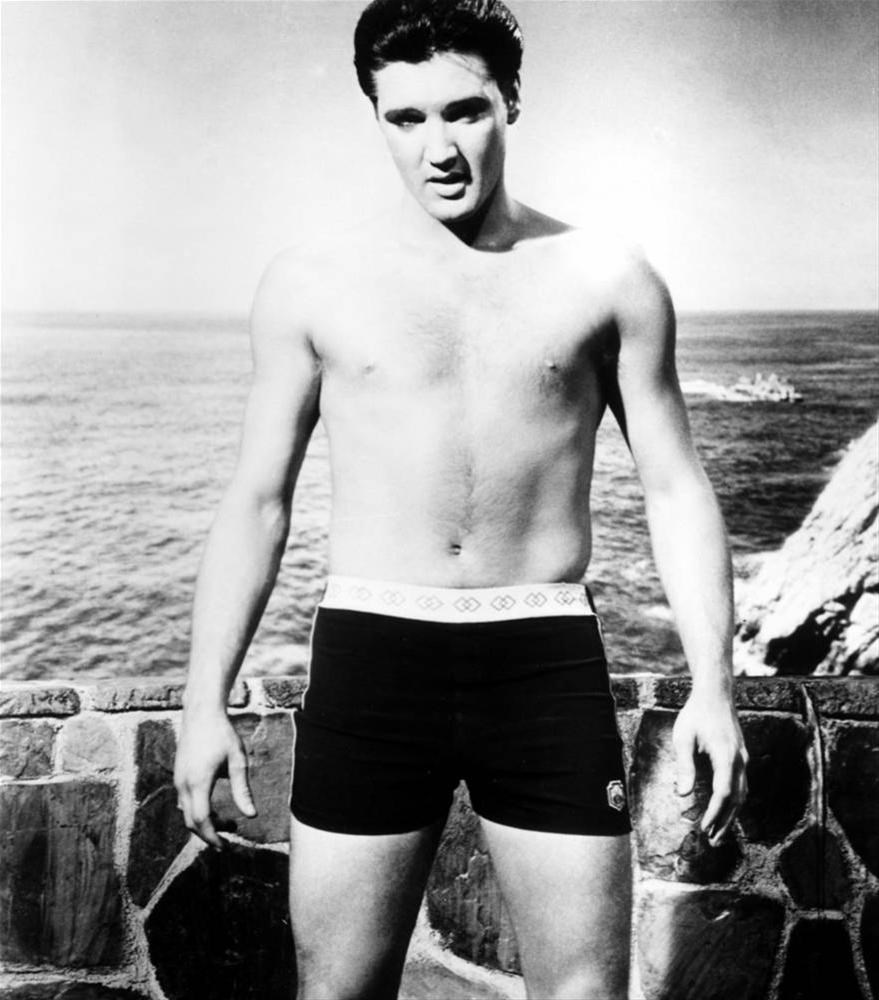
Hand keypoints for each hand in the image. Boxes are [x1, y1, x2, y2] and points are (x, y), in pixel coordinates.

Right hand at [174, 708, 256, 848]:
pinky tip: (214, 807)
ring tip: (228, 822)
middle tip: (230, 837)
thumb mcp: (237, 760)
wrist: (201, 713)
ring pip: (186, 813)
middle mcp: (183, 784)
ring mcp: (178, 779)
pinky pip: (184, 802)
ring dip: (204, 823)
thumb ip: (242, 789)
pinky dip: (197, 811)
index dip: (212, 837)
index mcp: (198, 782)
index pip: (201, 820)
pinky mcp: (178, 775)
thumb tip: (251, 815)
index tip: (226, 846)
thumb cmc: (223, 734)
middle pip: (191, 822)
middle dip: (209, 834)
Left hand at [672, 691, 747, 845]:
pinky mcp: (741, 757)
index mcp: (725, 755)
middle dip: (725, 822)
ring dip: (730, 815)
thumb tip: (683, 794)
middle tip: (713, 843)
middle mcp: (739, 760)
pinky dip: (734, 802)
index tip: (704, 828)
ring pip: (742, 794)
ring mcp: (743, 759)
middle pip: (736, 798)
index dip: (715, 813)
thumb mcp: (683, 737)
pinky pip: (741, 785)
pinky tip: (725, 812)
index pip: (724, 792)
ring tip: (718, 834)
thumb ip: (684, 766)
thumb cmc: (696, 714)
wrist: (715, 695)